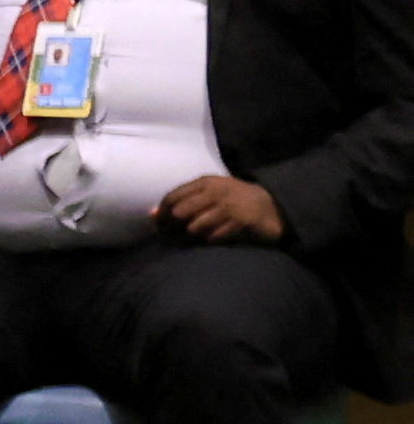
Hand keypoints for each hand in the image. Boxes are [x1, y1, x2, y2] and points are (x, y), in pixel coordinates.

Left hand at [165, 169, 288, 239]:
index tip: (159, 226)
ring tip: (193, 241)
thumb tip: (151, 214)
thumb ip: (183, 201)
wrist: (272, 205)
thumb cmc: (233, 201)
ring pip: (195, 227)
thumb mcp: (209, 194)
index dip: (161, 214)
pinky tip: (212, 239)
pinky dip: (209, 241)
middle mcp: (216, 191)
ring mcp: (229, 206)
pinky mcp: (241, 221)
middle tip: (172, 238)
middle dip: (172, 228)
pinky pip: (214, 236)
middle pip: (179, 213)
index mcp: (205, 182)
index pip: (172, 198)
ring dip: (190, 238)